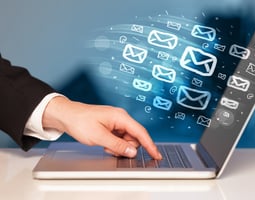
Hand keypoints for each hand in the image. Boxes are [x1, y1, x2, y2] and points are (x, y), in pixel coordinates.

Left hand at [42, 96, 161, 159]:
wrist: (68, 115)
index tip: (156, 154)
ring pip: (127, 140)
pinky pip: (120, 139)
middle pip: (134, 138)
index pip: (140, 132)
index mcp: (121, 117)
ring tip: (105, 146)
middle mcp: (121, 118)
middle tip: (112, 149)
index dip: (150, 145)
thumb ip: (117, 145)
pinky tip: (105, 144)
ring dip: (119, 147)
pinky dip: (115, 144)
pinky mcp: (112, 126)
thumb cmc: (81, 121)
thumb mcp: (99, 136)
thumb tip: (132, 151)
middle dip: (126, 147)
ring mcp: (117, 123)